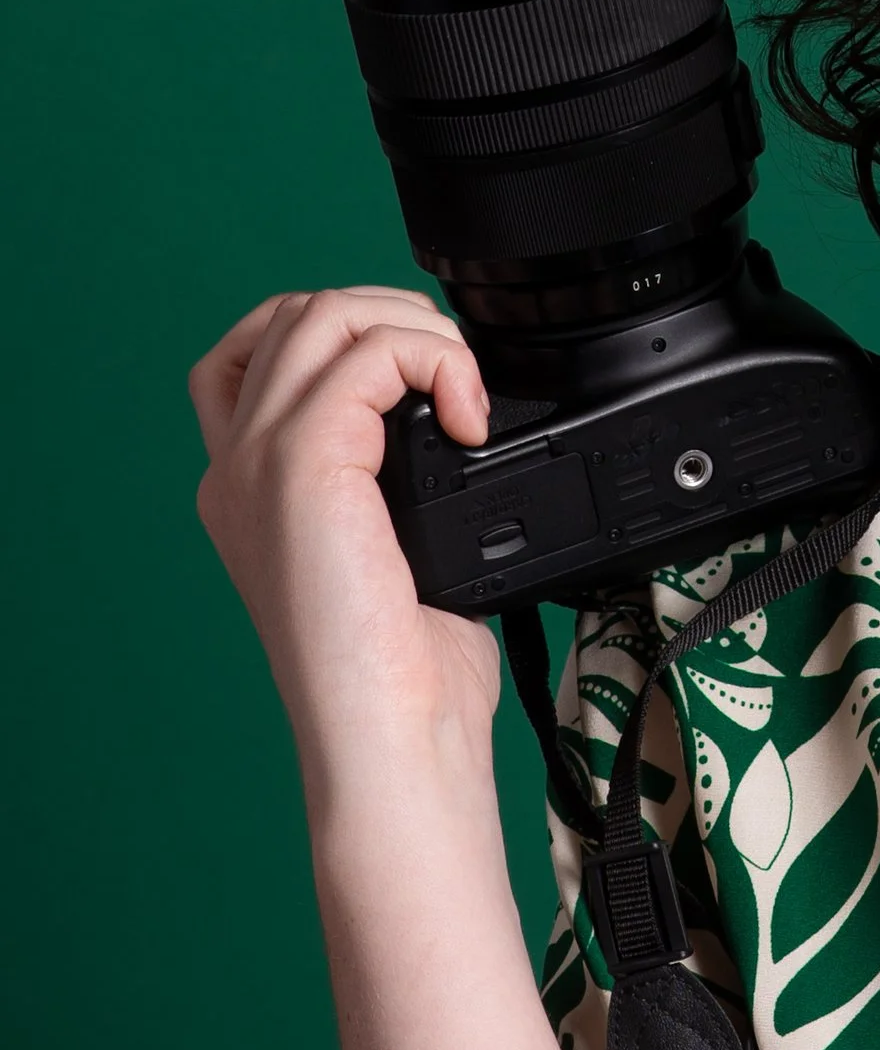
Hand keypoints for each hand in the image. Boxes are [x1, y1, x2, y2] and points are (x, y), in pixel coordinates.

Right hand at [190, 285, 498, 768]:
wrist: (390, 734)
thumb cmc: (409, 674)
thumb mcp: (410, 557)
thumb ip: (410, 487)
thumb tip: (469, 435)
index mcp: (252, 489)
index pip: (261, 355)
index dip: (344, 334)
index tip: (423, 375)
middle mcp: (238, 467)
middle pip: (293, 316)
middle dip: (391, 318)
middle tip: (458, 382)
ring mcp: (260, 461)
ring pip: (322, 314)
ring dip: (414, 328)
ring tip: (465, 391)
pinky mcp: (301, 465)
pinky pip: (367, 354)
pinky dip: (436, 360)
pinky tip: (472, 419)